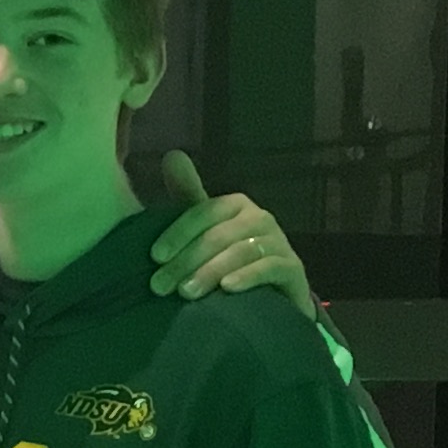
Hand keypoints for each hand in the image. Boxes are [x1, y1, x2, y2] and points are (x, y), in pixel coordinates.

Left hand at [147, 153, 315, 319]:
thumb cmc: (230, 257)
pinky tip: (227, 289)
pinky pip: (270, 268)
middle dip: (186, 261)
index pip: (204, 212)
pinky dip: (248, 277)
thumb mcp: (208, 228)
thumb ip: (188, 195)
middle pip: (218, 235)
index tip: (155, 257)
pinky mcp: (293, 268)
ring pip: (241, 252)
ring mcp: (279, 242)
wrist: (274, 292)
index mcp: (236, 205)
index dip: (178, 233)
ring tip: (186, 292)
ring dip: (210, 272)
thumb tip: (172, 154)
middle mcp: (260, 218)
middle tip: (160, 286)